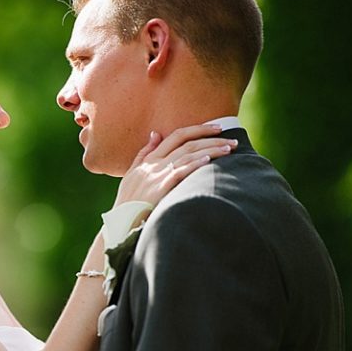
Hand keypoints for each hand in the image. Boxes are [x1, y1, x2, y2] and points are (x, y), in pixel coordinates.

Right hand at [115, 124, 236, 207]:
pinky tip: (209, 160)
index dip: (197, 129)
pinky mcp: (159, 188)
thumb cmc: (128, 202)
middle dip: (210, 137)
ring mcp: (156, 175)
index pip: (175, 136)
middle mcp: (153, 164)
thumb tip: (155, 134)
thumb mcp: (131, 174)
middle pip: (186, 143)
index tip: (216, 128)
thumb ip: (143, 154)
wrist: (121, 222)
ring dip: (211, 150)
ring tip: (229, 149)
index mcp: (148, 159)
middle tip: (231, 138)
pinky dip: (195, 164)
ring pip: (187, 155)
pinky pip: (179, 171)